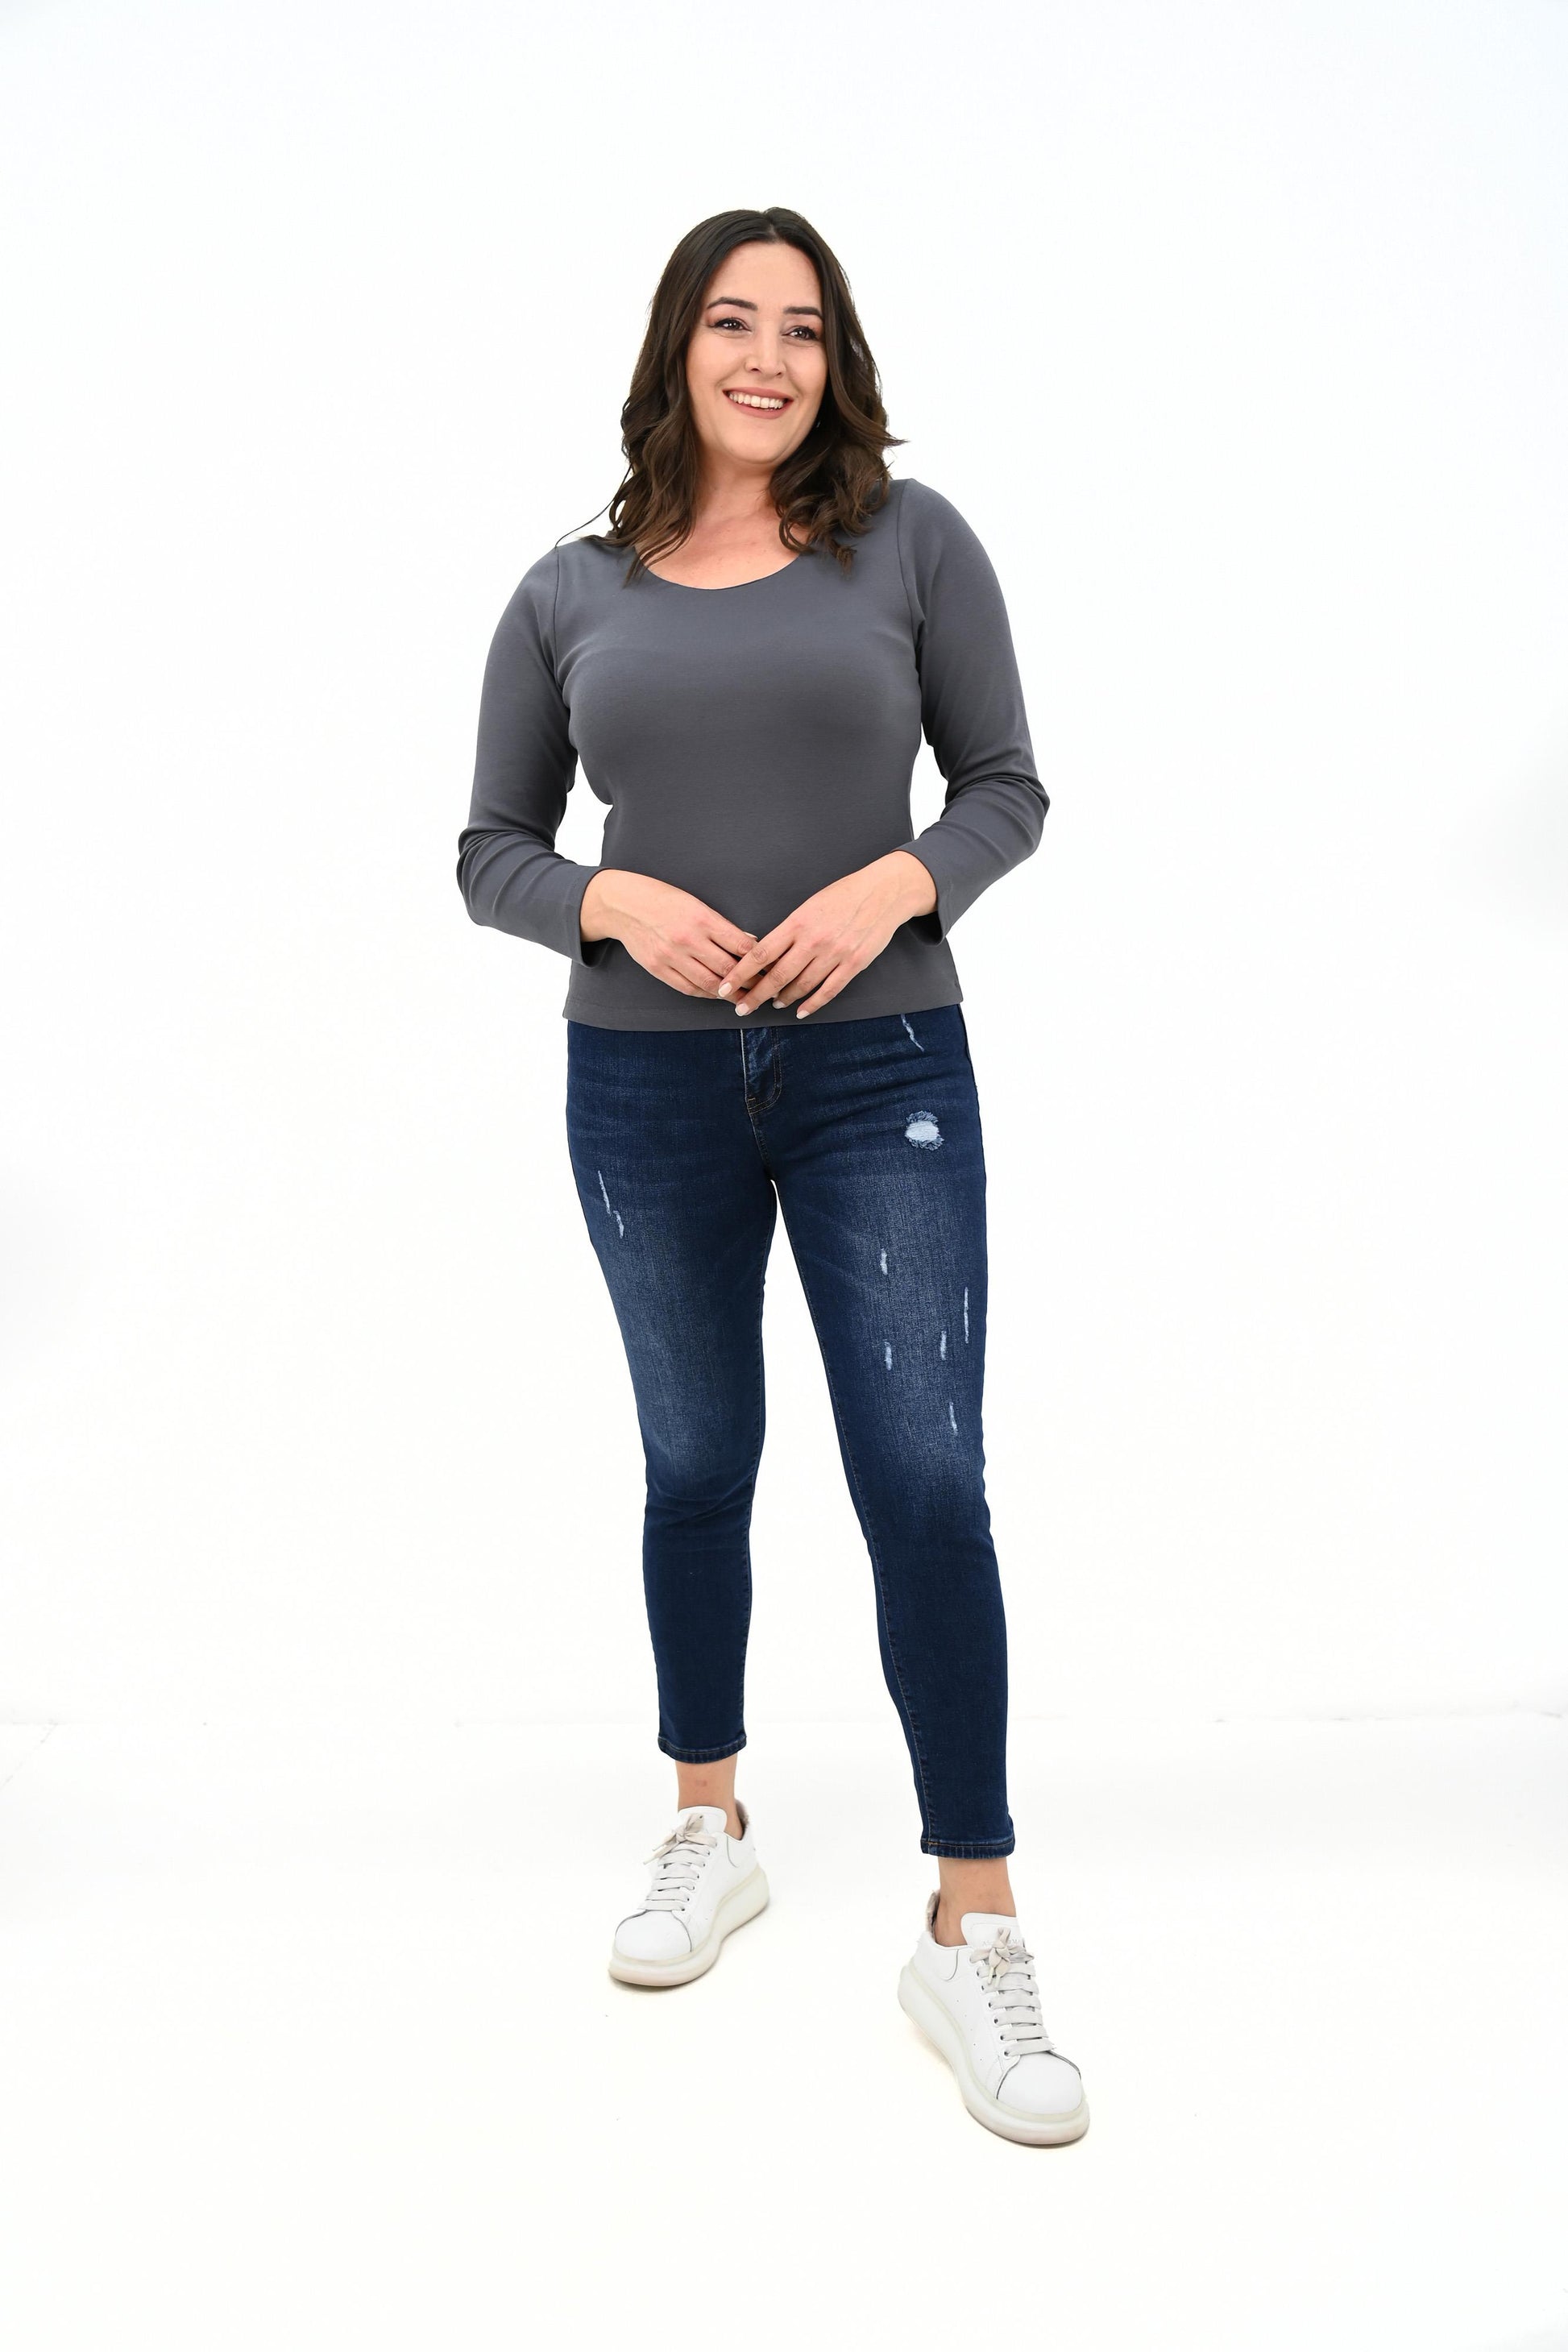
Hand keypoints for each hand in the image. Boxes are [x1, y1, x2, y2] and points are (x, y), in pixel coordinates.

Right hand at [580, 869, 757, 995]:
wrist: (623, 905)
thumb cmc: (664, 900)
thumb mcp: (696, 904)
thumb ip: (721, 926)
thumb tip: (748, 941)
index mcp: (702, 919)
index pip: (740, 945)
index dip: (759, 960)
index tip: (771, 967)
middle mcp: (688, 939)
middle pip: (728, 968)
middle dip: (750, 981)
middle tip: (765, 988)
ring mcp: (672, 956)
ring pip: (710, 983)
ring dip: (731, 993)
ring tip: (746, 997)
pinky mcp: (659, 969)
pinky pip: (689, 988)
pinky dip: (707, 994)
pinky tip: (718, 995)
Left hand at [716, 852, 937, 1017]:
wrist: (883, 892)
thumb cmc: (843, 895)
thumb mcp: (809, 906)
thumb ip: (789, 931)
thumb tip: (766, 955)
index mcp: (798, 923)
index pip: (760, 954)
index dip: (740, 973)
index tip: (726, 985)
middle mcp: (814, 940)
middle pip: (777, 976)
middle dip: (756, 995)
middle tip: (742, 1007)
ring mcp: (835, 954)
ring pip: (802, 985)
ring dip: (784, 998)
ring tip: (773, 1003)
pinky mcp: (854, 964)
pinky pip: (828, 991)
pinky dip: (812, 1004)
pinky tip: (801, 1010)